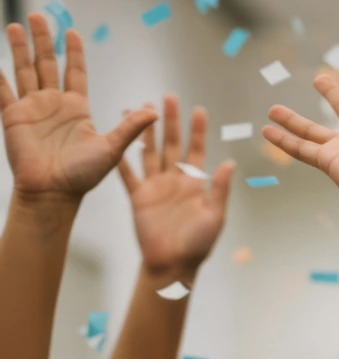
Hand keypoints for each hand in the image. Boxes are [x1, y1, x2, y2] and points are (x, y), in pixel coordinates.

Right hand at [0, 17, 153, 201]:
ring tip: (14, 25)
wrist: (55, 193)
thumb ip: (130, 128)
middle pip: (47, 63)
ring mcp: (32, 108)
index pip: (75, 71)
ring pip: (24, 70)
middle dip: (43, 39)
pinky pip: (2, 90)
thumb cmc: (84, 176)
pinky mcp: (12, 116)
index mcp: (77, 108)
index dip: (73, 52)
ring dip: (19, 48)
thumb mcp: (111, 148)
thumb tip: (155, 112)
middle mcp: (53, 104)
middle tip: (38, 15)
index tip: (71, 31)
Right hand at [117, 96, 233, 277]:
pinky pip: (127, 174)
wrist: (173, 265)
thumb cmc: (199, 245)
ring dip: (145, 132)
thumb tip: (231, 163)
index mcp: (195, 184)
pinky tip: (115, 140)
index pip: (197, 151)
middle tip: (167, 97)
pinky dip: (121, 158)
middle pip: (172, 144)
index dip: (197, 131)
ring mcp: (155, 186)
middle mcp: (175, 180)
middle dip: (170, 121)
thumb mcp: (214, 216)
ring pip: (149, 152)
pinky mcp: (138, 197)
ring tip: (139, 108)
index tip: (198, 109)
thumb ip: (218, 189)